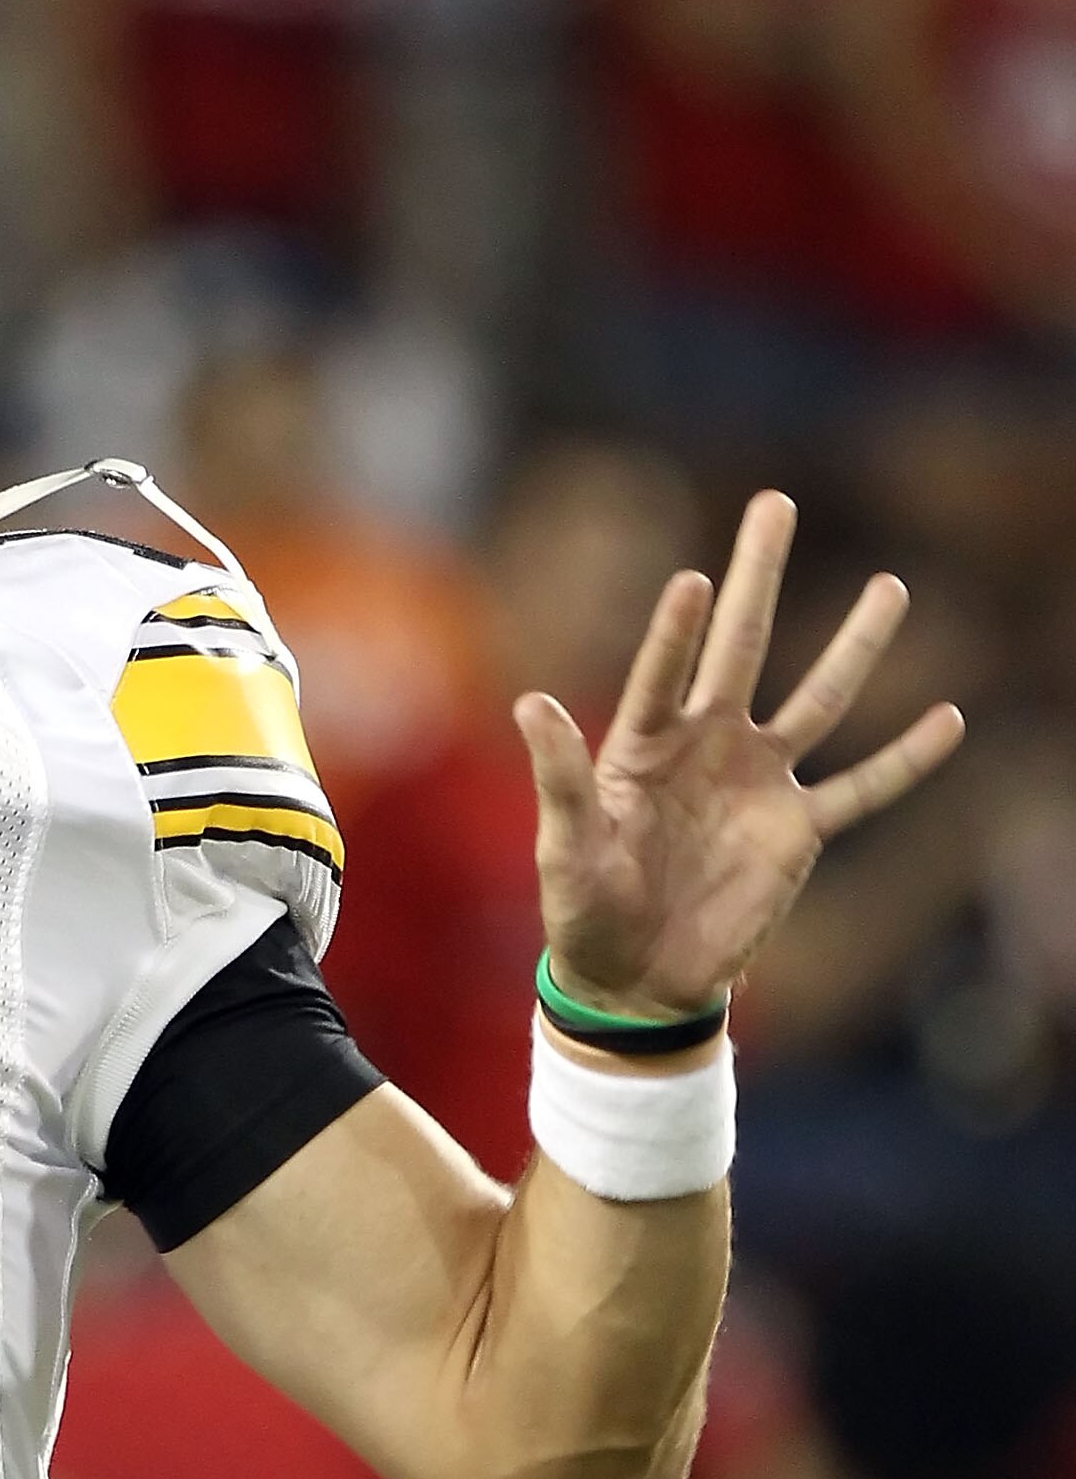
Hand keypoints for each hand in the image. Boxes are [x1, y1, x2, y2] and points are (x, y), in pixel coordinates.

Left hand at [514, 490, 966, 1020]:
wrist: (634, 975)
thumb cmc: (584, 906)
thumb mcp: (566, 844)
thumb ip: (562, 775)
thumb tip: (530, 701)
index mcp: (642, 743)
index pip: (663, 670)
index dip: (678, 629)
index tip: (695, 579)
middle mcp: (706, 745)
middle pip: (742, 644)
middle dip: (759, 574)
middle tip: (775, 503)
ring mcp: (758, 782)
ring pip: (818, 700)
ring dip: (855, 646)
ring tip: (889, 585)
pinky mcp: (798, 831)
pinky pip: (862, 790)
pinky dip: (905, 760)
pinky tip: (948, 718)